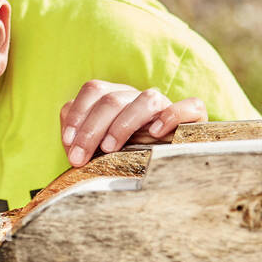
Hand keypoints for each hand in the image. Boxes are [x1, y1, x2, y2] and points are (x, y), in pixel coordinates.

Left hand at [59, 80, 206, 166]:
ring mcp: (165, 106)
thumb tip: (70, 139)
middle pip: (112, 99)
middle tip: (79, 159)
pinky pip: (190, 106)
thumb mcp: (96, 149)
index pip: (93, 90)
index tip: (68, 143)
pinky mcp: (193, 119)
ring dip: (123, 123)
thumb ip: (78, 137)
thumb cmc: (122, 160)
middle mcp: (137, 98)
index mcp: (114, 98)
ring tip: (110, 148)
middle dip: (90, 130)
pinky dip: (172, 116)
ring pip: (147, 98)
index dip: (78, 114)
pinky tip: (156, 133)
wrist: (165, 172)